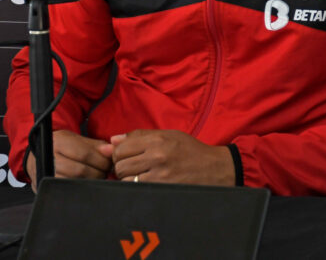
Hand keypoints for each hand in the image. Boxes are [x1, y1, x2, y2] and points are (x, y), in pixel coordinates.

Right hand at [26, 130, 111, 191]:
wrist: (38, 156)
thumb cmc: (62, 147)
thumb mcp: (77, 140)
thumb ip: (96, 145)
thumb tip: (112, 150)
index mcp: (59, 142)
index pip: (85, 154)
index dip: (102, 160)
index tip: (111, 163)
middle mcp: (49, 158)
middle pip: (81, 171)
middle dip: (99, 172)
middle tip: (105, 172)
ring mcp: (46, 175)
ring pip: (75, 182)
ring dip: (91, 181)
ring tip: (97, 177)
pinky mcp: (46, 188)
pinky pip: (67, 191)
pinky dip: (81, 189)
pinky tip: (87, 185)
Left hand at [107, 129, 234, 186]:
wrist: (214, 169)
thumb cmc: (190, 151)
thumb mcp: (169, 136)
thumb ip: (139, 136)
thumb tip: (110, 141)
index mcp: (158, 140)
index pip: (120, 148)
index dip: (119, 153)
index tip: (128, 156)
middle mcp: (157, 156)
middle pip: (119, 165)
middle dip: (122, 167)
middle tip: (135, 167)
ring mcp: (159, 175)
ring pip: (124, 180)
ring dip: (128, 179)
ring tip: (142, 176)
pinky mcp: (161, 189)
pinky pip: (135, 190)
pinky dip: (136, 188)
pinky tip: (146, 184)